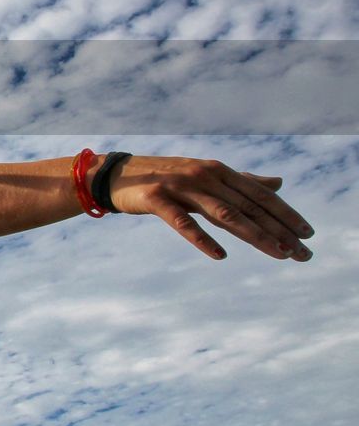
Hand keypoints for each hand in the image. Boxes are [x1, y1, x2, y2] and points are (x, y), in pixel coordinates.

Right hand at [100, 156, 314, 260]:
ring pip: (224, 213)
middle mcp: (204, 175)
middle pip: (248, 206)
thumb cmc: (166, 177)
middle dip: (278, 230)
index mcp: (218, 170)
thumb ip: (242, 181)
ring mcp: (180, 186)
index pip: (259, 195)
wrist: (117, 174)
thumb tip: (279, 182)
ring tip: (277, 254)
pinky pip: (182, 222)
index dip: (285, 213)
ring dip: (254, 235)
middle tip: (302, 253)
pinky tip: (220, 255)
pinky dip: (202, 239)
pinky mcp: (156, 199)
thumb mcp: (207, 176)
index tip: (308, 234)